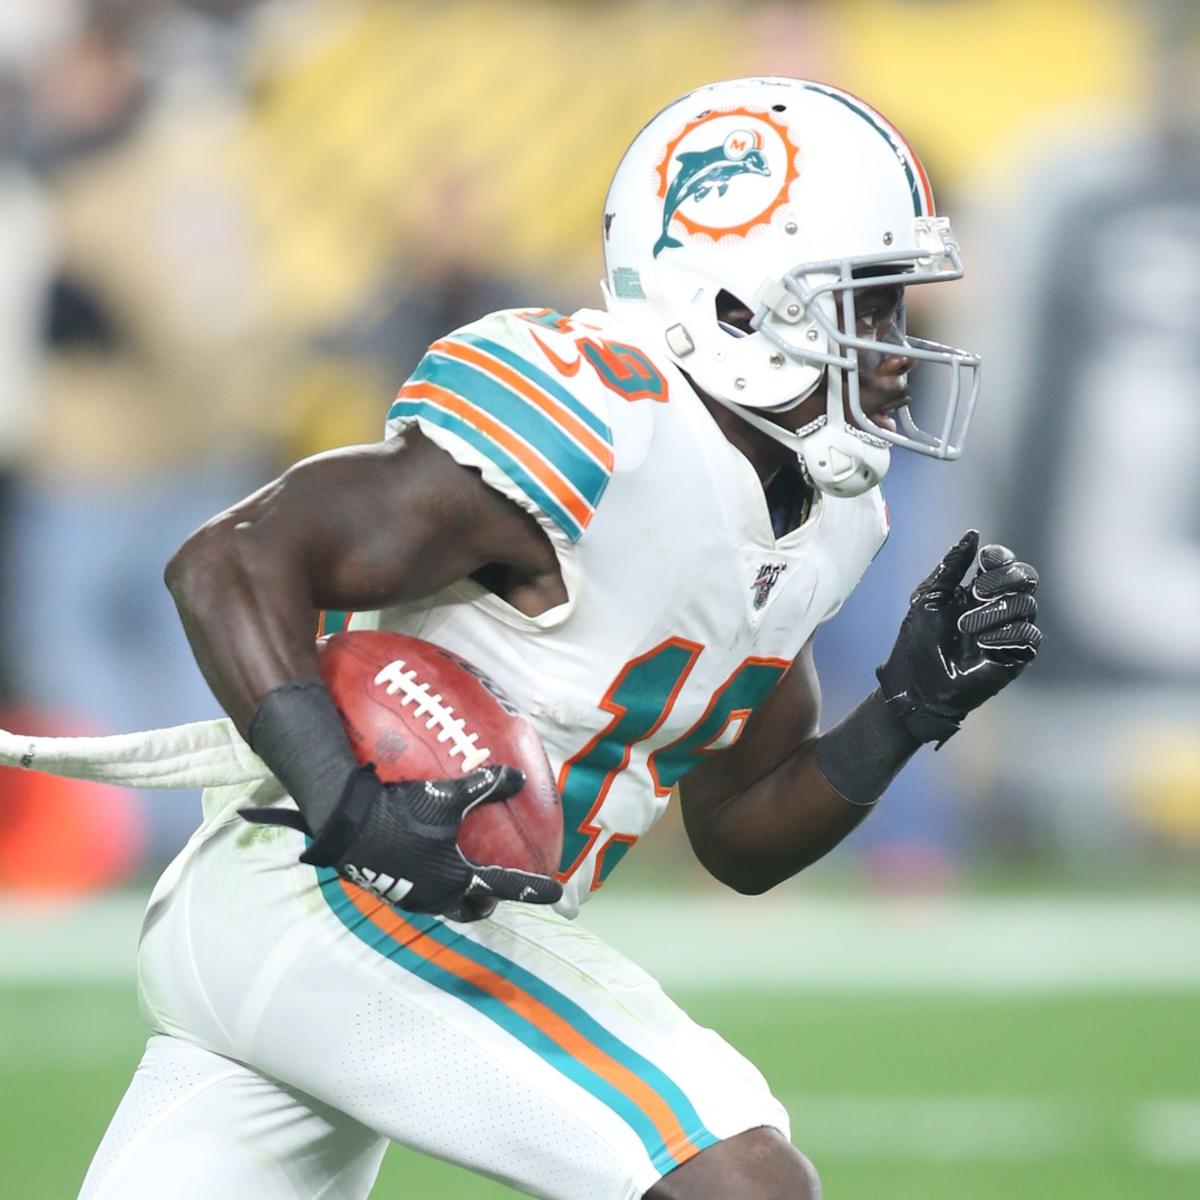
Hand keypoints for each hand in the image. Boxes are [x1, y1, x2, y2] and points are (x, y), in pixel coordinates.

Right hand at [241, 764, 561, 921]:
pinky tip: (424, 864)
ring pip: (443, 905)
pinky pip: (420, 894)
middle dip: (486, 903)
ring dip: (457, 895)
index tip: (556, 892)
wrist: (347, 828)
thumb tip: (518, 777)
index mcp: (459, 878)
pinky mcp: (388, 890)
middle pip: (471, 910)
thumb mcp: (447, 797)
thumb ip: (485, 787)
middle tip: (494, 890)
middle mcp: (438, 896)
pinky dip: (431, 885)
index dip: (535, 889)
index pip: (508, 886)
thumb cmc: (401, 816)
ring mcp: (411, 898)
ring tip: (460, 876)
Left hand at [876, 530, 1041, 744]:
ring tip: (967, 626)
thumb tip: (973, 534)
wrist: (916, 683)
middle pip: (1026, 579)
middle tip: (977, 592)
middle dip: (1004, 579)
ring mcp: (1008, 631)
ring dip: (995, 611)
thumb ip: (952, 566)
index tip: (984, 561)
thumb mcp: (929, 596)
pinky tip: (983, 642)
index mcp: (978, 590)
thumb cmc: (917, 641)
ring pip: (1027, 605)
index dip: (1000, 558)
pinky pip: (1029, 636)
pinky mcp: (1015, 656)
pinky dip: (1007, 634)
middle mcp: (997, 607)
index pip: (1005, 563)